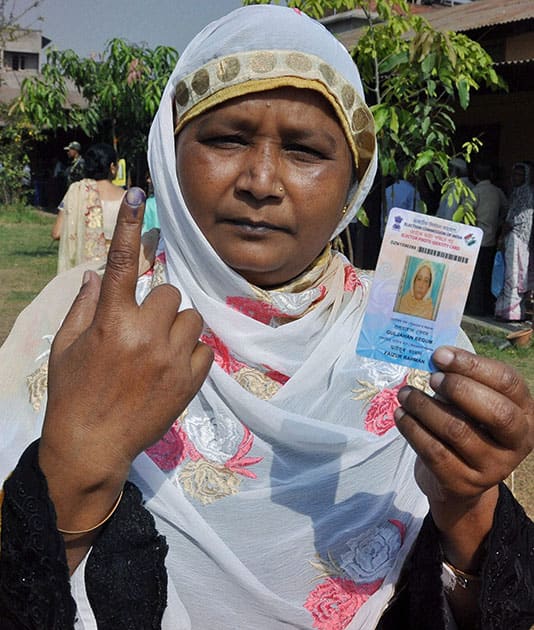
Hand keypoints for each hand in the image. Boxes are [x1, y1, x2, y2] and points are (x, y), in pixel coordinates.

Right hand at [40, 187, 212, 502]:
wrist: (92, 445)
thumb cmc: (73, 393)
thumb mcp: (67, 347)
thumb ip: (85, 306)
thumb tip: (99, 275)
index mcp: (110, 321)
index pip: (123, 263)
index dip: (130, 226)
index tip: (138, 194)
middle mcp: (145, 333)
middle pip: (170, 292)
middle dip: (158, 306)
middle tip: (142, 330)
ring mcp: (172, 358)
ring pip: (191, 318)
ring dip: (176, 328)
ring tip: (158, 351)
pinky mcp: (191, 380)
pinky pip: (203, 347)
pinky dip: (190, 353)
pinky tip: (171, 369)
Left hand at [394, 346, 533, 567]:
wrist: (456, 480)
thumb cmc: (465, 426)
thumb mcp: (471, 402)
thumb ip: (460, 379)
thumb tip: (437, 357)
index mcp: (525, 413)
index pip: (508, 382)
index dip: (472, 365)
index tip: (439, 355)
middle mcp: (518, 442)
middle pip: (496, 412)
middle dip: (459, 389)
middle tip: (431, 378)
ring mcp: (493, 467)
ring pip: (458, 431)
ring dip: (425, 407)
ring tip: (405, 394)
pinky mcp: (463, 484)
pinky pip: (434, 452)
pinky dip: (412, 429)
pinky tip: (401, 415)